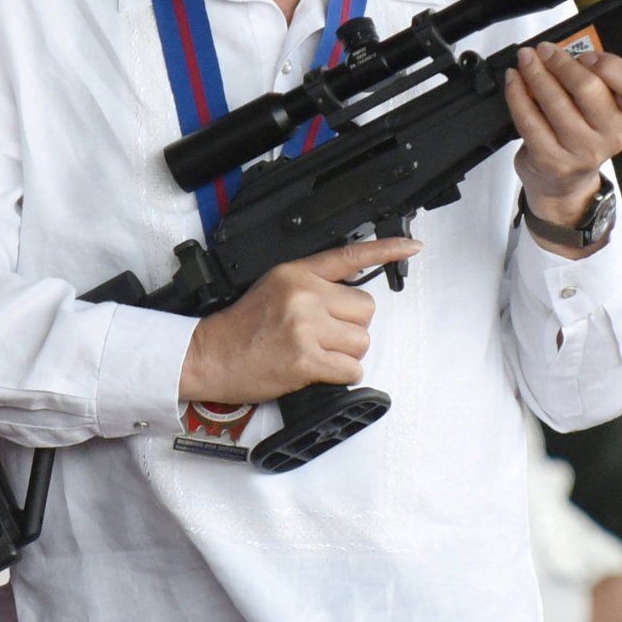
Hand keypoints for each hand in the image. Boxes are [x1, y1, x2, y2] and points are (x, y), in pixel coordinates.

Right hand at [180, 236, 422, 404]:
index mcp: (296, 274)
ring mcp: (306, 327)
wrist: (208, 355)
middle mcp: (304, 296)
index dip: (386, 250)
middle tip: (321, 335)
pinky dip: (339, 375)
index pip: (349, 256)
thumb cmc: (240, 328)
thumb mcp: (273, 288)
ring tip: (315, 353)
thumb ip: (311, 285)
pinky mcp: (307, 359)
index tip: (412, 246)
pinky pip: (351, 370)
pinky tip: (315, 370)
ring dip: (346, 354)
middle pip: (365, 310)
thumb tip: (351, 298)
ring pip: (362, 342)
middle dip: (350, 327)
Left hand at [504, 43, 621, 242]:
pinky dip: (517, 93)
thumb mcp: (602, 109)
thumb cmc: (582, 135)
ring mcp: (581, 151)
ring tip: (526, 59)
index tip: (586, 55)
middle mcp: (613, 136)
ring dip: (535, 73)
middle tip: (544, 50)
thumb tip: (564, 50)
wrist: (563, 184)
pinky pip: (529, 118)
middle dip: (561, 62)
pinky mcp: (551, 159)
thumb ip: (595, 80)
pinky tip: (513, 80)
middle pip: (587, 88)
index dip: (610, 65)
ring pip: (554, 101)